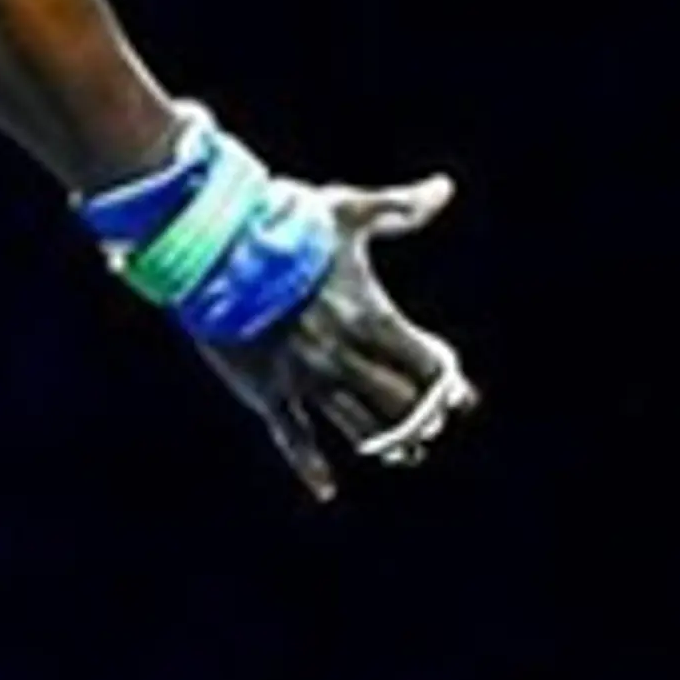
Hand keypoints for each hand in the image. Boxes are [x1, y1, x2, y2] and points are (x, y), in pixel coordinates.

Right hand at [200, 176, 479, 501]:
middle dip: (422, 418)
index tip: (461, 396)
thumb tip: (446, 188)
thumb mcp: (347, 211)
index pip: (426, 363)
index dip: (448, 383)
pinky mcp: (267, 393)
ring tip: (404, 456)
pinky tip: (327, 491)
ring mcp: (305, 379)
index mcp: (371, 316)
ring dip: (385, 444)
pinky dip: (312, 469)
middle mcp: (344, 357)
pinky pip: (294, 441)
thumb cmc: (285, 224)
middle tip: (434, 426)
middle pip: (399, 404)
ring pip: (357, 427)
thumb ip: (400, 209)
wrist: (217, 245)